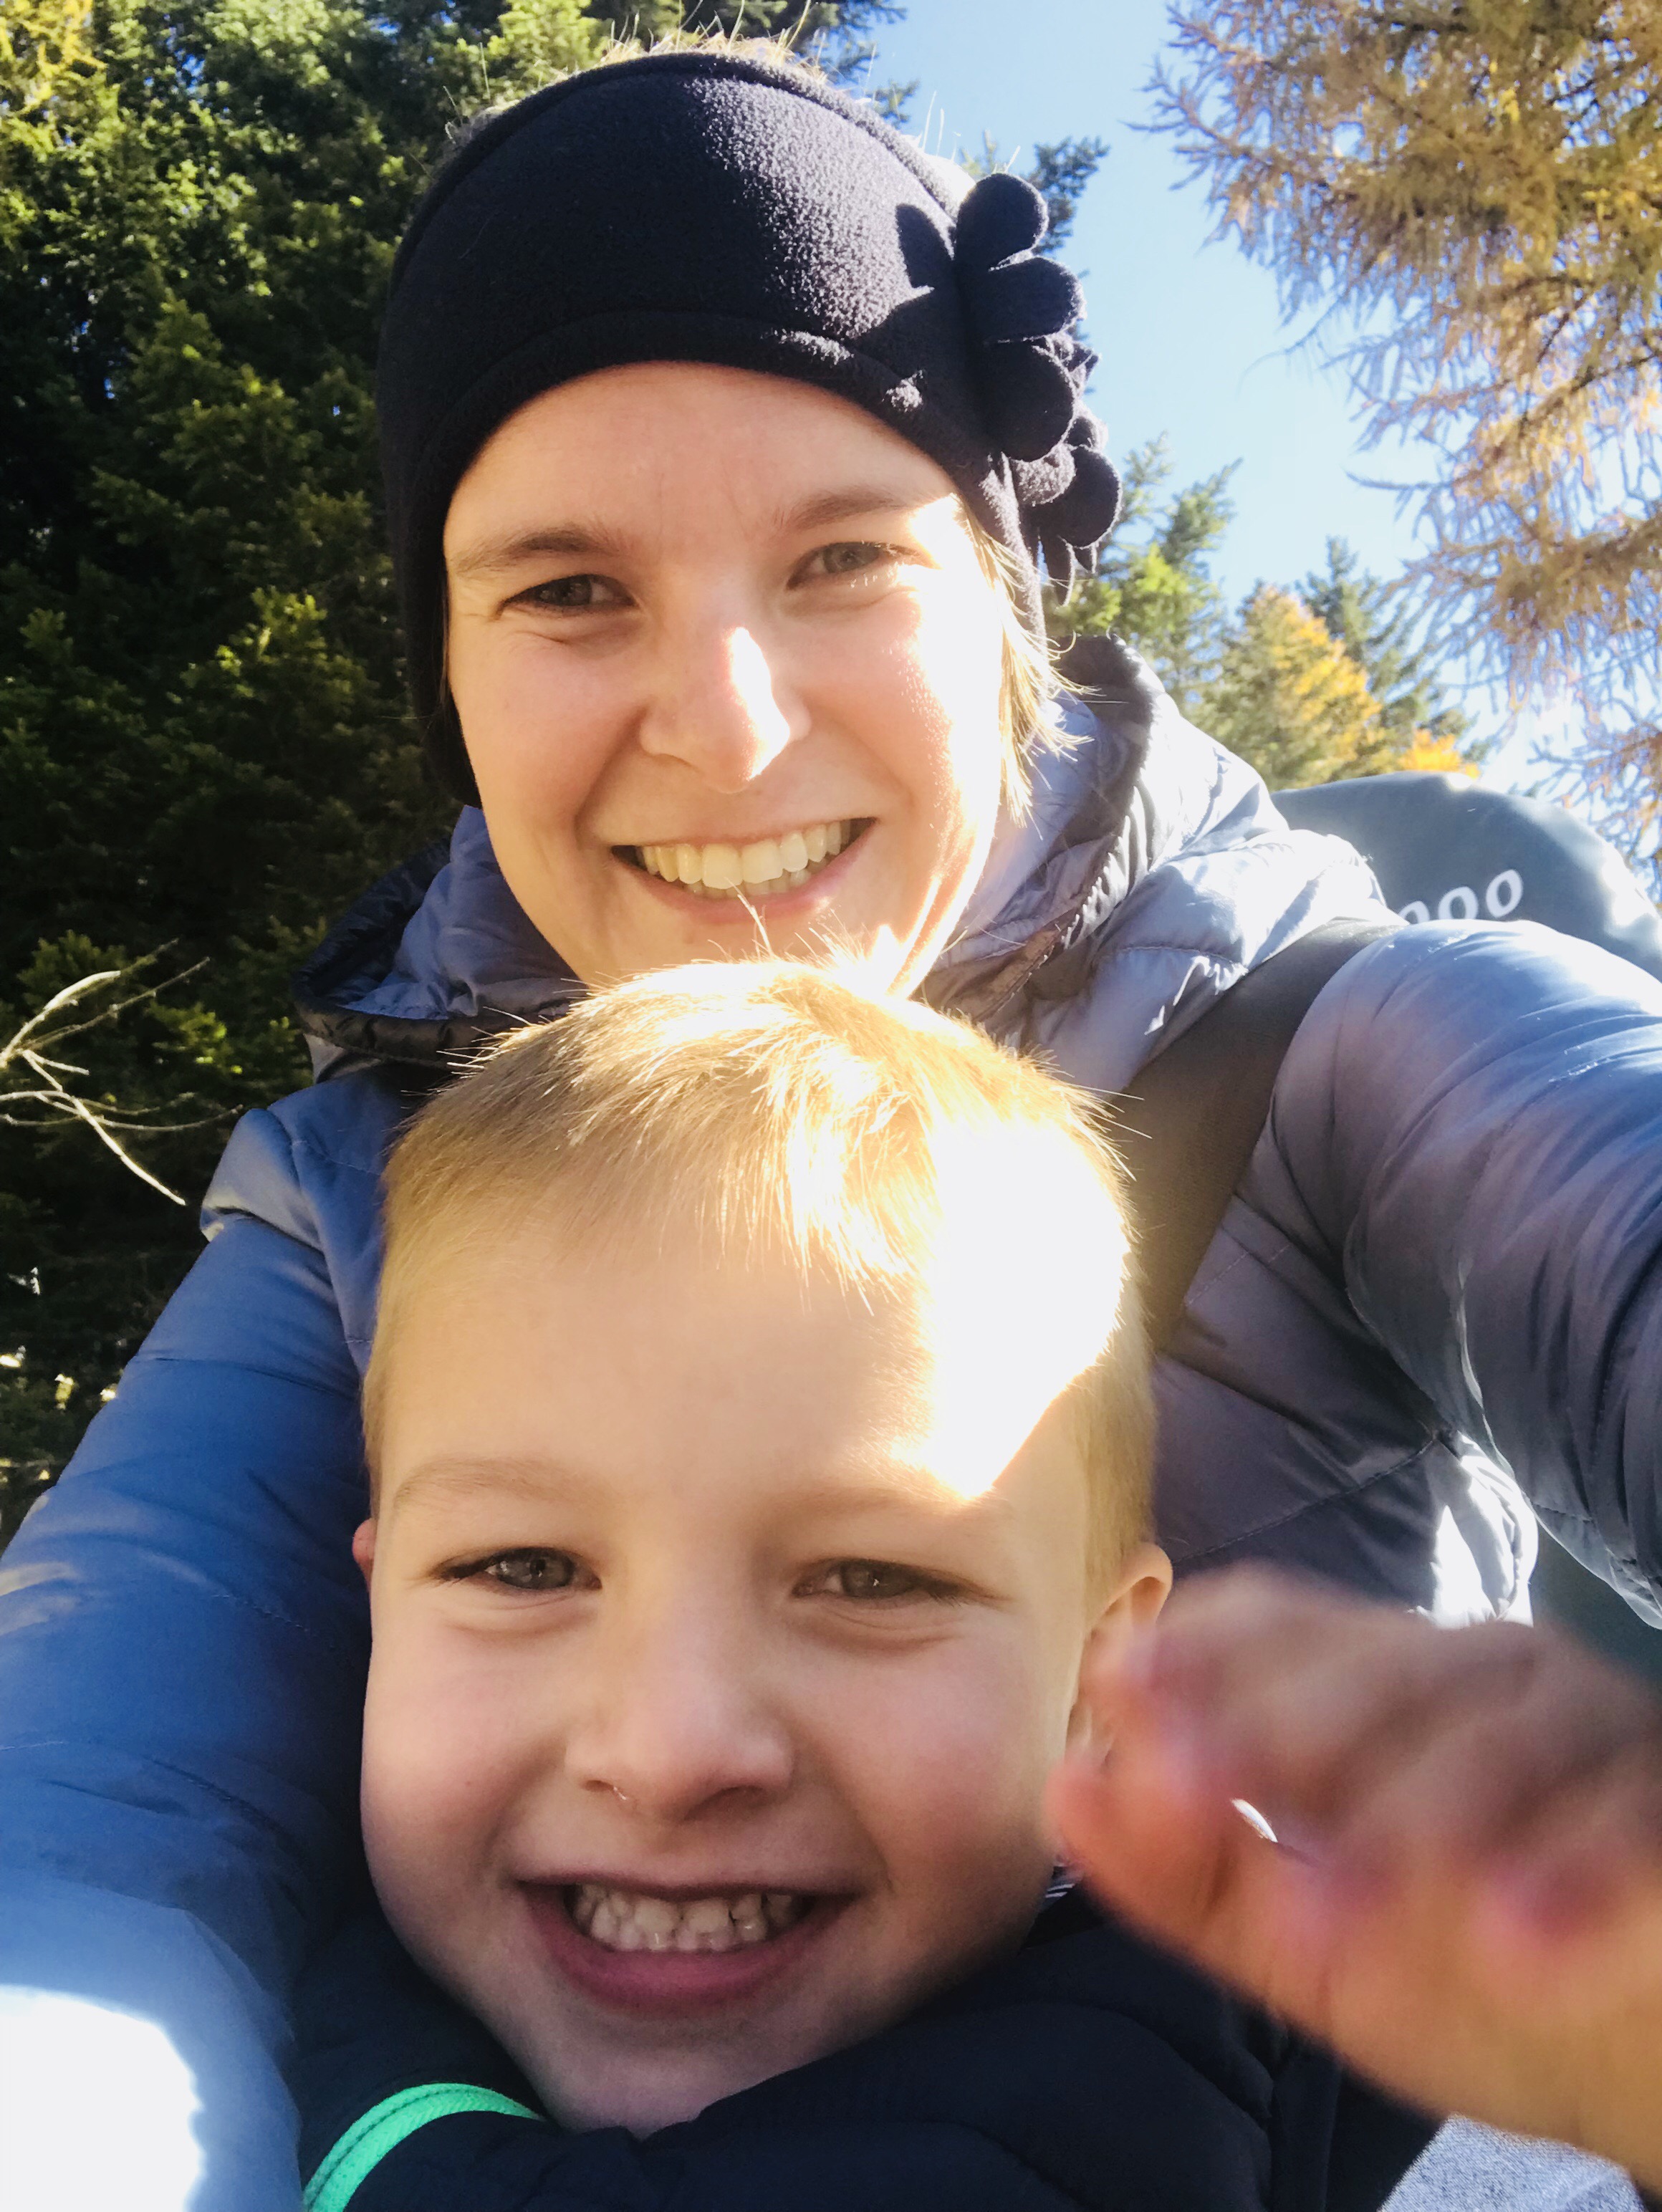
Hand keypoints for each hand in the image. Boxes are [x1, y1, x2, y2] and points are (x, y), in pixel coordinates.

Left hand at [1046, 1566, 1661, 2189]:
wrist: (1633, 2046)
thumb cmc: (1452, 1968)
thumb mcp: (1299, 1938)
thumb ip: (1183, 1876)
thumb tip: (1062, 1789)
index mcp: (1373, 1689)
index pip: (1273, 1622)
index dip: (1197, 1651)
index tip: (1118, 1693)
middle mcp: (1477, 1676)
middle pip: (1377, 1667)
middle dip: (1282, 1724)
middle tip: (1197, 1785)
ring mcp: (1583, 1727)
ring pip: (1496, 1734)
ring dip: (1414, 1814)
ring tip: (1339, 1905)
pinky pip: (1625, 1816)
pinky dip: (1571, 1873)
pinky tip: (1514, 1939)